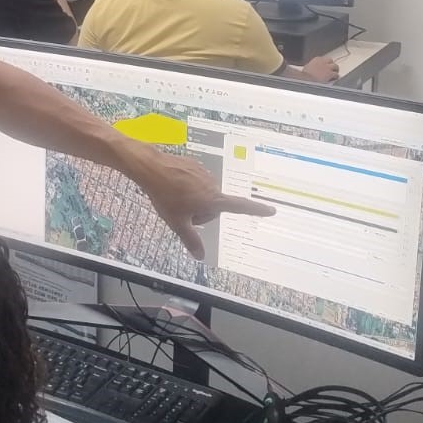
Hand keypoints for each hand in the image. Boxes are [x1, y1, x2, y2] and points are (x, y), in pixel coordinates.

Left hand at [131, 147, 273, 257]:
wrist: (151, 168)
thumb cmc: (165, 196)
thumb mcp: (177, 222)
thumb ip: (191, 240)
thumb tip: (201, 256)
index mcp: (212, 200)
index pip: (240, 206)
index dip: (256, 210)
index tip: (271, 210)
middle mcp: (212, 185)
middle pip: (214, 206)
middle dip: (201, 211)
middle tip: (182, 211)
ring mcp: (204, 174)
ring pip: (204, 194)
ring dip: (194, 199)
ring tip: (175, 197)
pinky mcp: (196, 166)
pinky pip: (197, 182)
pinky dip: (188, 187)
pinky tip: (174, 186)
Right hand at [302, 56, 339, 83]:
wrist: (306, 80)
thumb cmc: (305, 75)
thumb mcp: (307, 67)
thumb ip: (312, 66)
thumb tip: (313, 69)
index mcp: (317, 59)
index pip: (324, 59)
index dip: (326, 63)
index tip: (325, 66)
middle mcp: (323, 62)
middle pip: (331, 61)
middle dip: (331, 65)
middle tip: (332, 69)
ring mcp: (327, 67)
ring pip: (335, 66)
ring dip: (335, 70)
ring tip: (334, 74)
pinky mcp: (330, 74)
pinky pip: (336, 74)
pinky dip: (336, 76)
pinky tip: (334, 78)